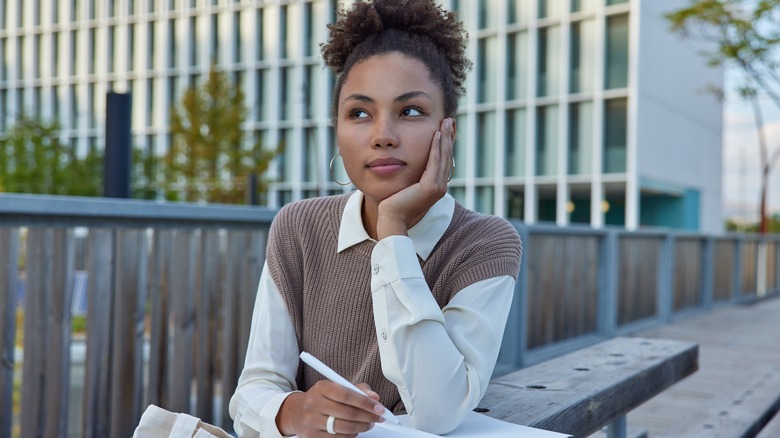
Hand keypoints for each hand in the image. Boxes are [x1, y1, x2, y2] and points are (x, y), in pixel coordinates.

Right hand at [276, 381, 383, 436]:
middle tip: (378, 418)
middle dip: (367, 417)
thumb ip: (357, 389)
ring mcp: (312, 422)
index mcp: (322, 388)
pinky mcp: (313, 436)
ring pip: (344, 428)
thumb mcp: (335, 387)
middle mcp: (314, 404)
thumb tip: (374, 397)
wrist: (297, 413)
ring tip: (369, 424)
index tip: (379, 407)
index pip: (347, 395)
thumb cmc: (321, 398)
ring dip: (362, 427)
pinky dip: (351, 435)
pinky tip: (355, 430)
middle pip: (347, 413)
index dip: (365, 402)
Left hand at [376, 118, 454, 239]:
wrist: (391, 218)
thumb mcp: (406, 184)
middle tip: (448, 120)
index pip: (443, 160)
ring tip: (445, 123)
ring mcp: (438, 187)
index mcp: (436, 185)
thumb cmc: (394, 202)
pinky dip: (437, 147)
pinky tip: (437, 135)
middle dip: (448, 137)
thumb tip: (408, 162)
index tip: (444, 128)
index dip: (445, 143)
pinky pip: (435, 162)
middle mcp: (441, 186)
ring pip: (443, 157)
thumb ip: (412, 174)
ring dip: (445, 138)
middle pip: (447, 156)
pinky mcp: (431, 187)